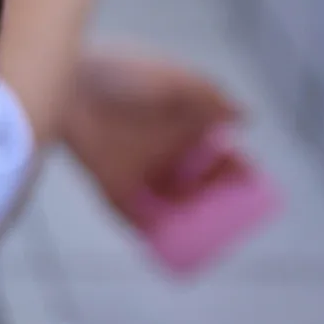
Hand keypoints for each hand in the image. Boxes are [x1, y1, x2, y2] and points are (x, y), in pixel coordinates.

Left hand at [62, 48, 241, 217]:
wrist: (73, 84)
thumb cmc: (124, 74)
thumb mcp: (174, 81)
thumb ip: (210, 95)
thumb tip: (245, 117)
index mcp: (179, 124)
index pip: (215, 152)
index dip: (233, 167)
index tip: (250, 178)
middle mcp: (160, 150)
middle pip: (197, 183)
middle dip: (218, 198)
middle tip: (232, 209)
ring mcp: (135, 170)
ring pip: (170, 204)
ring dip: (190, 219)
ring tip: (211, 234)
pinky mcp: (111, 186)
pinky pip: (132, 218)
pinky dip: (151, 234)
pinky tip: (169, 249)